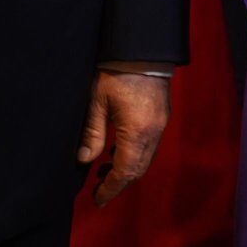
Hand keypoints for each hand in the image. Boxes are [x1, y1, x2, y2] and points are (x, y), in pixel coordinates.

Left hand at [77, 70, 170, 206]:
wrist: (143, 47)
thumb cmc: (116, 71)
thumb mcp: (97, 100)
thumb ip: (93, 131)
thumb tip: (84, 159)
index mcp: (137, 132)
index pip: (125, 172)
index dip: (111, 188)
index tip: (97, 199)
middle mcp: (153, 133)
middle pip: (138, 169)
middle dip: (119, 182)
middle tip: (99, 190)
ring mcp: (160, 124)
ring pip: (146, 158)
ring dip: (128, 168)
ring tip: (105, 169)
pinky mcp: (162, 115)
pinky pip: (150, 144)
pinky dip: (135, 154)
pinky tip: (119, 149)